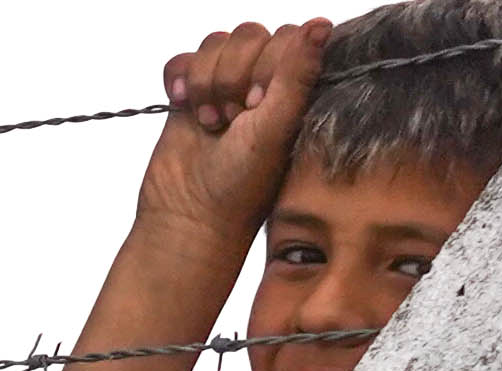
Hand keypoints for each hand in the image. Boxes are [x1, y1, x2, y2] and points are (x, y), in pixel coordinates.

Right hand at [139, 19, 329, 245]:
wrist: (188, 217)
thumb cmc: (240, 185)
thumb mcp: (276, 127)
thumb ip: (297, 72)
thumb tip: (321, 23)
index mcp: (293, 90)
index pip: (286, 37)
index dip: (267, 64)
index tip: (258, 105)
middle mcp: (262, 83)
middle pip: (249, 35)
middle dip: (234, 76)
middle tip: (233, 119)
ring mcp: (224, 87)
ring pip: (215, 44)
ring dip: (207, 81)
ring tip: (210, 121)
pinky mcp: (190, 95)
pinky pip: (183, 60)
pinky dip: (180, 79)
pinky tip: (183, 105)